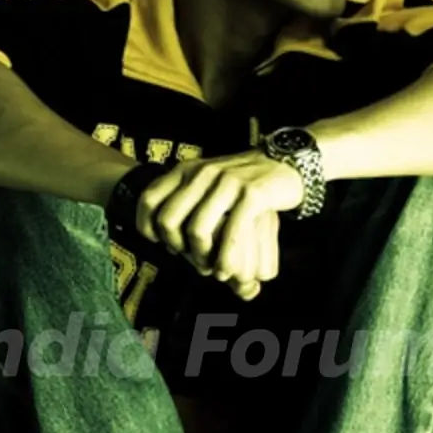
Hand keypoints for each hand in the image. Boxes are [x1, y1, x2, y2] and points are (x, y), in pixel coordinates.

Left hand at [134, 149, 304, 299]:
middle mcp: (202, 173)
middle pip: (168, 220)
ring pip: (197, 230)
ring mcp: (226, 182)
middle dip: (178, 249)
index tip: (163, 245)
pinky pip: (231, 232)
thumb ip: (185, 203)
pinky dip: (226, 258)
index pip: (149, 200)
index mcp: (186, 170)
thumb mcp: (208, 183)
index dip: (148, 228)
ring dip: (202, 258)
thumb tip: (161, 240)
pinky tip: (227, 270)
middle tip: (193, 260)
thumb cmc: (242, 184)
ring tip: (212, 270)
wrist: (284, 163)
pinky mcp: (252, 194)